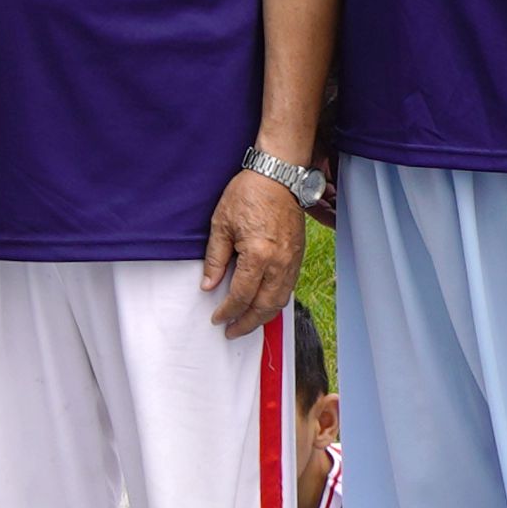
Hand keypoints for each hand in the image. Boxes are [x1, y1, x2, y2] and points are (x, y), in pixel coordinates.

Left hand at [200, 167, 300, 335]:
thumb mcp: (221, 224)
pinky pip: (288, 288)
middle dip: (248, 323)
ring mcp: (292, 261)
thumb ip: (216, 258)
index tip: (217, 318)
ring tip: (247, 323)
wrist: (279, 176)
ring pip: (280, 300)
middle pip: (265, 306)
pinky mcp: (298, 257)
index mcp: (258, 255)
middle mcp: (280, 263)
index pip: (242, 295)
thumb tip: (208, 285)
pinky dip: (275, 301)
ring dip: (264, 316)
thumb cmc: (249, 194)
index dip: (228, 311)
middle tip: (232, 331)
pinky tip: (264, 304)